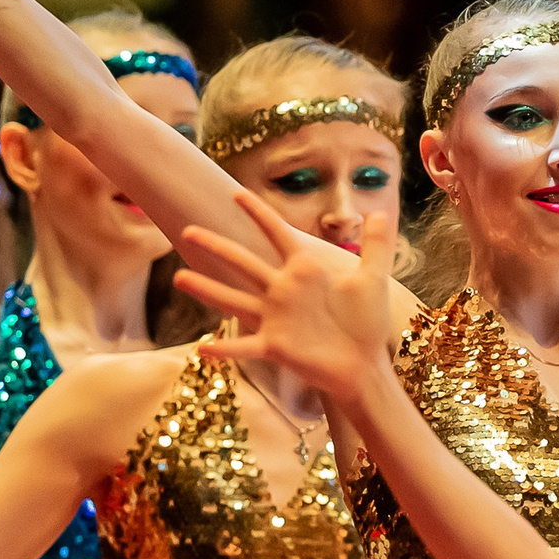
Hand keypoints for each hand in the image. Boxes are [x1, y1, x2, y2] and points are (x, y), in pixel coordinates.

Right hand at [176, 196, 398, 401]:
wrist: (364, 364)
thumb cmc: (366, 323)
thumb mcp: (373, 279)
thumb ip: (377, 246)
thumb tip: (380, 212)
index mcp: (304, 270)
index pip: (278, 233)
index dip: (259, 214)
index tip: (237, 194)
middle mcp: (282, 290)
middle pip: (243, 262)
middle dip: (216, 246)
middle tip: (187, 230)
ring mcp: (275, 318)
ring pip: (233, 299)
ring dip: (207, 290)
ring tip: (178, 278)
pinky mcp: (276, 345)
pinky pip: (244, 346)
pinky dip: (224, 349)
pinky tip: (201, 350)